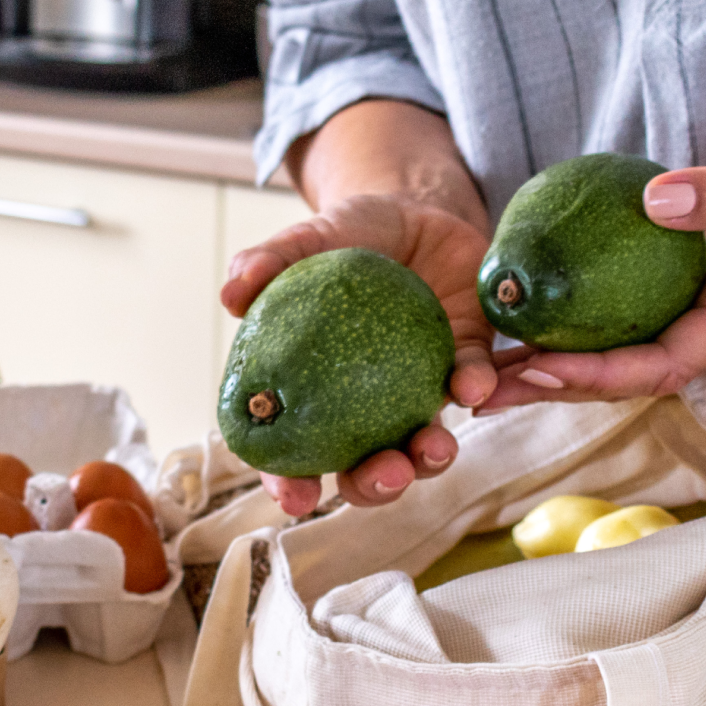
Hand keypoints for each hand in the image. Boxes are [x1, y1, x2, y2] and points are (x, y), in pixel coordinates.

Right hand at [223, 195, 497, 516]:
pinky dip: (474, 389)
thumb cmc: (351, 235)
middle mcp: (365, 405)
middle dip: (374, 486)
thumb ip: (270, 260)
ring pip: (422, 445)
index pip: (291, 451)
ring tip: (435, 447)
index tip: (296, 497)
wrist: (418, 208)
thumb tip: (230, 293)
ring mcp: (416, 391)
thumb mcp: (309, 240)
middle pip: (364, 467)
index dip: (289, 482)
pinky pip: (473, 384)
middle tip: (384, 473)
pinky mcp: (465, 362)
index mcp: (315, 389)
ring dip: (428, 458)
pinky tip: (471, 385)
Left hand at [483, 134, 705, 407]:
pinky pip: (627, 317)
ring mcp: (700, 313)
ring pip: (620, 351)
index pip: (658, 365)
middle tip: (479, 390)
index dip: (596, 375)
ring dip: (556, 363)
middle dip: (554, 386)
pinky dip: (580, 322)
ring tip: (486, 368)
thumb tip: (654, 199)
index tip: (537, 371)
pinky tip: (531, 313)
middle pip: (624, 374)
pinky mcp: (688, 290)